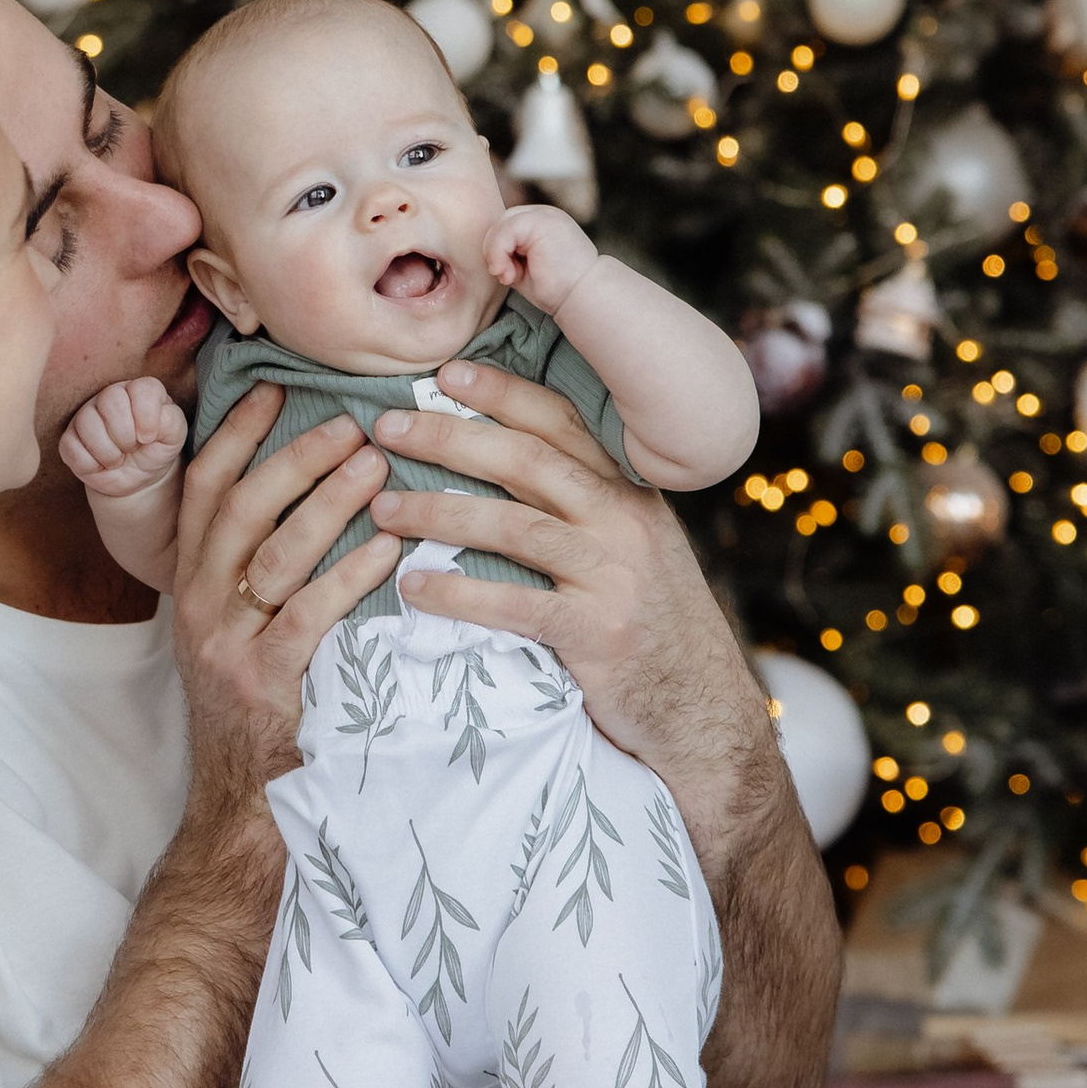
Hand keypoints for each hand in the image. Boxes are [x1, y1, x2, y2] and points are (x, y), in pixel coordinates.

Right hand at [59, 374, 188, 502]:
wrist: (138, 478)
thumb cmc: (156, 450)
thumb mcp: (173, 437)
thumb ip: (171, 422)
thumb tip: (150, 424)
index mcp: (139, 390)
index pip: (142, 389)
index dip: (146, 416)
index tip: (149, 437)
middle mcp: (110, 396)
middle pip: (111, 401)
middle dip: (126, 435)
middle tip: (132, 448)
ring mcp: (85, 416)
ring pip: (88, 423)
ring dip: (109, 452)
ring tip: (118, 458)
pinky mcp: (69, 439)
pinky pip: (72, 448)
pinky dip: (92, 465)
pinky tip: (101, 465)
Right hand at [170, 382, 402, 800]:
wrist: (240, 802)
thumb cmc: (259, 703)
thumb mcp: (235, 627)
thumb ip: (255, 567)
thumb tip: (309, 493)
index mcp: (190, 582)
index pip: (202, 489)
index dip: (235, 435)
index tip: (273, 388)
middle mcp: (199, 605)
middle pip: (240, 509)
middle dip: (296, 458)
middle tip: (352, 423)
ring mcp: (227, 645)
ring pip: (274, 555)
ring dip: (328, 505)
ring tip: (378, 468)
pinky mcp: (264, 684)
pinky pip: (307, 616)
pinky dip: (349, 577)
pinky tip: (388, 550)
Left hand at [364, 366, 770, 859]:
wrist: (704, 713)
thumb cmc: (653, 628)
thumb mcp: (636, 551)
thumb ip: (588, 507)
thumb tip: (509, 463)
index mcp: (630, 495)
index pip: (562, 423)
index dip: (503, 394)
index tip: (446, 374)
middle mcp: (626, 524)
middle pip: (527, 462)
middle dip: (450, 439)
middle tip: (387, 428)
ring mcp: (614, 578)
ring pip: (514, 527)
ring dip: (439, 513)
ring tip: (382, 509)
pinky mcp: (598, 635)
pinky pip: (514, 605)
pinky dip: (458, 595)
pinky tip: (411, 589)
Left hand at [486, 200, 596, 309]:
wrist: (583, 296)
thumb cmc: (556, 289)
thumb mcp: (524, 266)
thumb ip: (508, 252)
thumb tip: (486, 248)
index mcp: (543, 223)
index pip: (507, 226)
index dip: (499, 250)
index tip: (506, 276)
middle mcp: (544, 214)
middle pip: (501, 222)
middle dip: (494, 250)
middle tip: (505, 277)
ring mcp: (544, 214)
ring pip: (501, 225)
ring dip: (495, 254)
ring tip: (507, 276)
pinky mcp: (541, 221)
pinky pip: (505, 230)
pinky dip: (499, 253)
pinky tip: (509, 273)